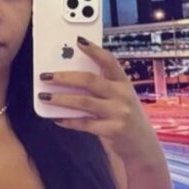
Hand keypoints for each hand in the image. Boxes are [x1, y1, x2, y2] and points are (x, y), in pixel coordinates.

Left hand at [38, 36, 160, 163]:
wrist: (143, 148)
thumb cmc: (127, 119)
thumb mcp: (121, 99)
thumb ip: (103, 89)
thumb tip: (70, 79)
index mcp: (124, 83)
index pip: (109, 61)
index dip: (94, 50)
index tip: (78, 41)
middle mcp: (123, 95)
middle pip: (90, 80)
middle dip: (65, 77)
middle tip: (46, 76)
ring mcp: (119, 113)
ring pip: (84, 102)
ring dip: (61, 99)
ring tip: (45, 97)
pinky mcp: (113, 130)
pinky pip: (85, 124)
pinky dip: (69, 121)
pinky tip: (57, 119)